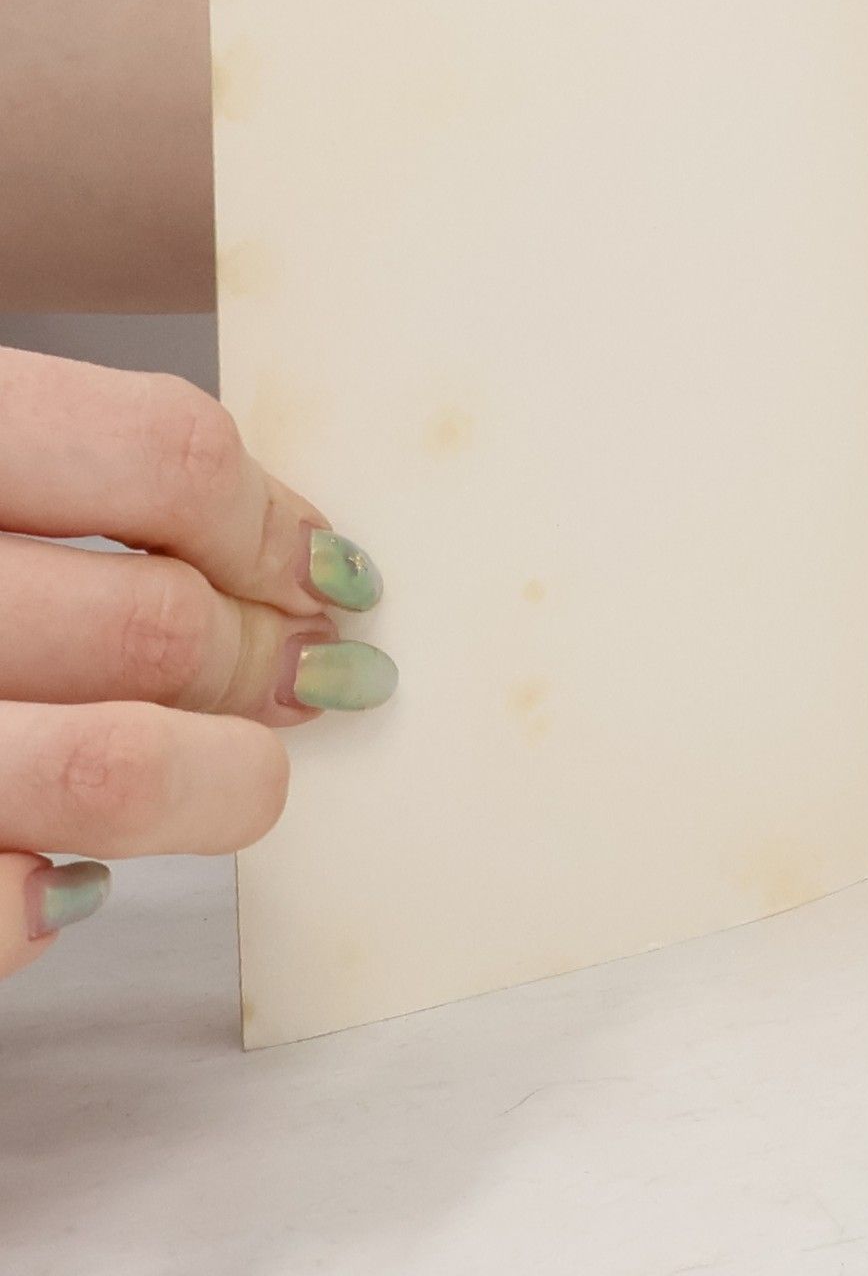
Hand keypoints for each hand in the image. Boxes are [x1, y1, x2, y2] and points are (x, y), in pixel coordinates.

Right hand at [0, 346, 395, 979]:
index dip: (276, 520)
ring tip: (247, 773)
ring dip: (225, 782)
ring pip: (113, 769)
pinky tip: (65, 864)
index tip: (330, 568)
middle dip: (265, 658)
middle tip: (312, 671)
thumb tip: (289, 559)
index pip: (164, 455)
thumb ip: (73, 469)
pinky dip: (53, 895)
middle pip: (157, 618)